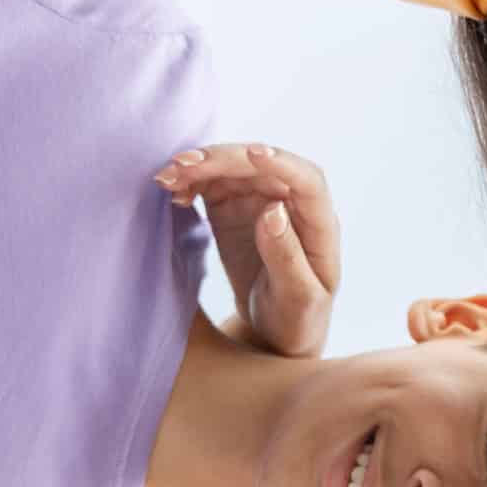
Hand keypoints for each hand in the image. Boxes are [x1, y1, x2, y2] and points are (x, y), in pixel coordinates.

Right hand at [156, 143, 339, 357]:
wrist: (274, 333)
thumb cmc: (296, 321)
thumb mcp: (297, 300)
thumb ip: (288, 258)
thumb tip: (274, 211)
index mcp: (320, 226)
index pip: (307, 181)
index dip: (280, 163)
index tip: (252, 154)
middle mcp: (293, 206)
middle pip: (261, 167)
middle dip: (223, 160)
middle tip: (182, 165)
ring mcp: (261, 203)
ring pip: (233, 170)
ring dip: (200, 168)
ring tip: (166, 178)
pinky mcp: (234, 209)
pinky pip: (213, 185)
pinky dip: (192, 183)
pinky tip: (172, 191)